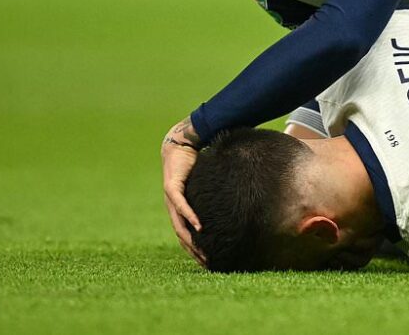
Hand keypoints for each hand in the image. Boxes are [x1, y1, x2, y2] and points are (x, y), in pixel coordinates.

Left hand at [162, 117, 205, 266]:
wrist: (181, 144)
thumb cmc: (196, 163)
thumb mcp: (206, 186)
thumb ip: (216, 197)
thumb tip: (237, 202)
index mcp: (180, 209)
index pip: (186, 235)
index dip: (195, 250)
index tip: (208, 262)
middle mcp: (173, 208)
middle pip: (182, 236)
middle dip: (194, 252)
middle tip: (208, 264)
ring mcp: (170, 199)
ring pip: (179, 226)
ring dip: (191, 241)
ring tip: (204, 253)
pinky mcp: (171, 188)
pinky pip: (181, 206)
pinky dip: (190, 217)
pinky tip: (199, 228)